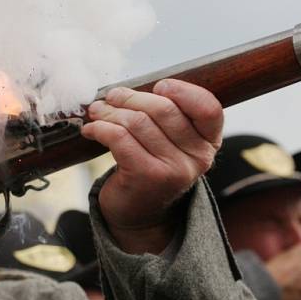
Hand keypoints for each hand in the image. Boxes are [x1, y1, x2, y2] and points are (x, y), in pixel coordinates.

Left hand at [81, 79, 222, 252]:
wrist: (139, 213)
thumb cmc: (151, 166)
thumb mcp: (170, 143)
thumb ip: (166, 116)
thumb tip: (127, 88)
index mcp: (209, 143)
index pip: (208, 108)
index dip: (183, 91)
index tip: (159, 86)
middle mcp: (197, 157)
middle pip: (164, 109)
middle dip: (131, 98)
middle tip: (111, 97)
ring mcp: (174, 169)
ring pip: (137, 122)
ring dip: (110, 112)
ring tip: (96, 112)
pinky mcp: (147, 177)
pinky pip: (119, 138)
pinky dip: (100, 128)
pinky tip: (91, 130)